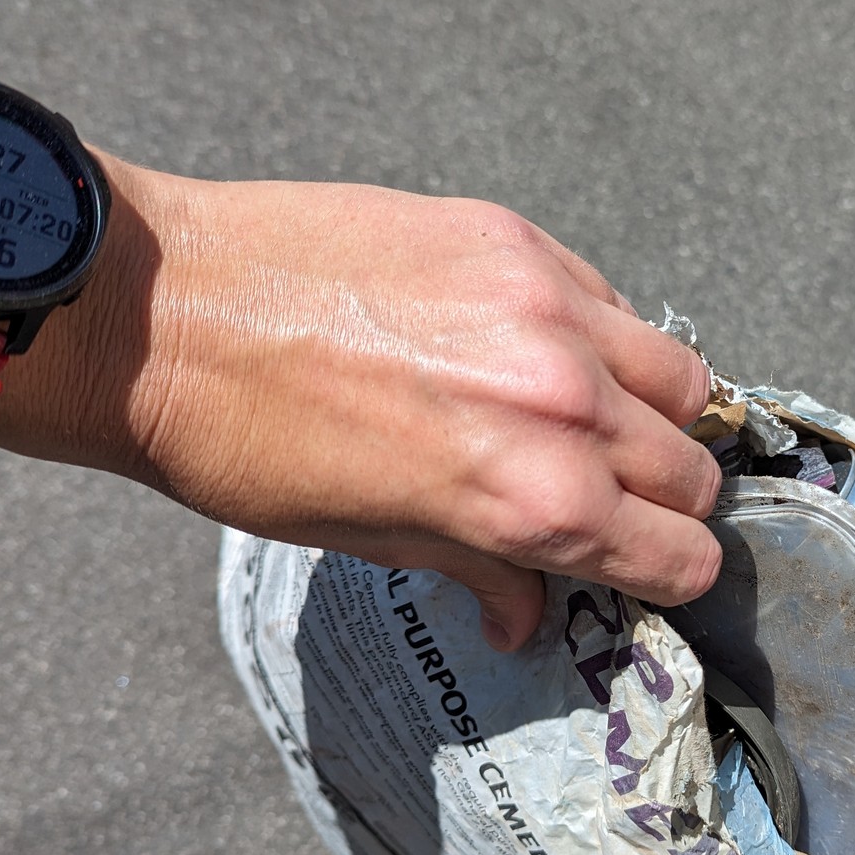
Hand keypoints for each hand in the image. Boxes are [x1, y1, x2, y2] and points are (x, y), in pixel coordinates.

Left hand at [0, 151, 721, 648]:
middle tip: (613, 504)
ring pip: (682, 378)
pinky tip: (542, 351)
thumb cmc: (245, 446)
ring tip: (595, 423)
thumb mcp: (365, 541)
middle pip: (692, 469)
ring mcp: (548, 308)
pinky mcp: (517, 238)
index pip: (678, 551)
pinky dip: (603, 341)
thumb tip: (526, 616)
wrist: (161, 312)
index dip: (667, 572)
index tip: (646, 568)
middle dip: (665, 503)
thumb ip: (477, 570)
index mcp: (531, 500)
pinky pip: (612, 302)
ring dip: (657, 416)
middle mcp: (563, 403)